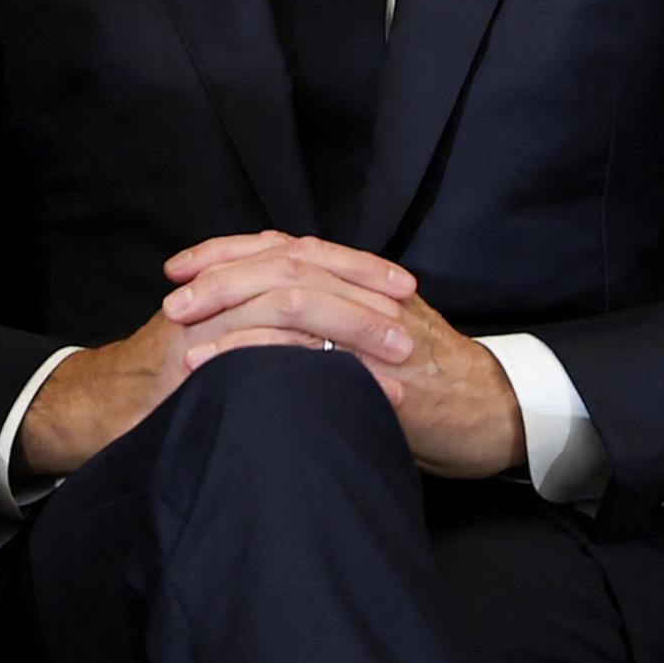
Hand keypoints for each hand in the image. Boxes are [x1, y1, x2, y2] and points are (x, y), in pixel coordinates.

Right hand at [14, 231, 420, 477]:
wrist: (91, 412)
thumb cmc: (163, 385)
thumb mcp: (222, 345)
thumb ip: (265, 330)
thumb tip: (333, 335)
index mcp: (231, 280)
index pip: (304, 255)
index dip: (356, 268)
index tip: (405, 287)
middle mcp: (220, 288)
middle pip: (304, 267)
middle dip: (364, 291)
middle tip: (410, 319)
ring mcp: (205, 318)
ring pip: (289, 300)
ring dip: (348, 326)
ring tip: (394, 355)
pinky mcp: (190, 354)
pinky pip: (253, 343)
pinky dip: (300, 357)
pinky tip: (337, 373)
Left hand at [159, 231, 524, 480]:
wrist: (492, 415)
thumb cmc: (434, 386)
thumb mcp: (382, 340)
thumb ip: (340, 325)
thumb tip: (279, 324)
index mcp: (365, 283)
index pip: (290, 247)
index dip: (231, 251)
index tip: (181, 265)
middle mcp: (368, 292)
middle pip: (285, 259)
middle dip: (220, 272)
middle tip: (171, 291)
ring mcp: (374, 323)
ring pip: (292, 291)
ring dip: (229, 304)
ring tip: (179, 323)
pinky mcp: (374, 363)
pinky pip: (305, 347)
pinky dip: (253, 351)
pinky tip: (214, 363)